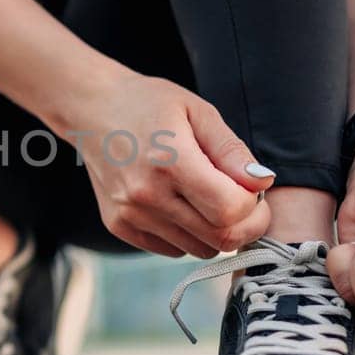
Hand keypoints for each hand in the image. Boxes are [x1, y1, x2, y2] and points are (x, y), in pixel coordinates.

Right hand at [52, 71, 271, 257]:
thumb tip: (262, 183)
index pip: (230, 210)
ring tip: (210, 200)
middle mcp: (147, 194)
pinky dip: (188, 236)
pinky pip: (172, 250)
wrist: (92, 109)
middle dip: (246, 225)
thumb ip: (231, 151)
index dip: (255, 207)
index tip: (256, 192)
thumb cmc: (150, 104)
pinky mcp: (119, 226)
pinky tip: (182, 206)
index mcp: (170, 160)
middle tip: (247, 203)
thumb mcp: (198, 112)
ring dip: (217, 232)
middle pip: (219, 238)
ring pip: (198, 250)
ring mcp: (130, 214)